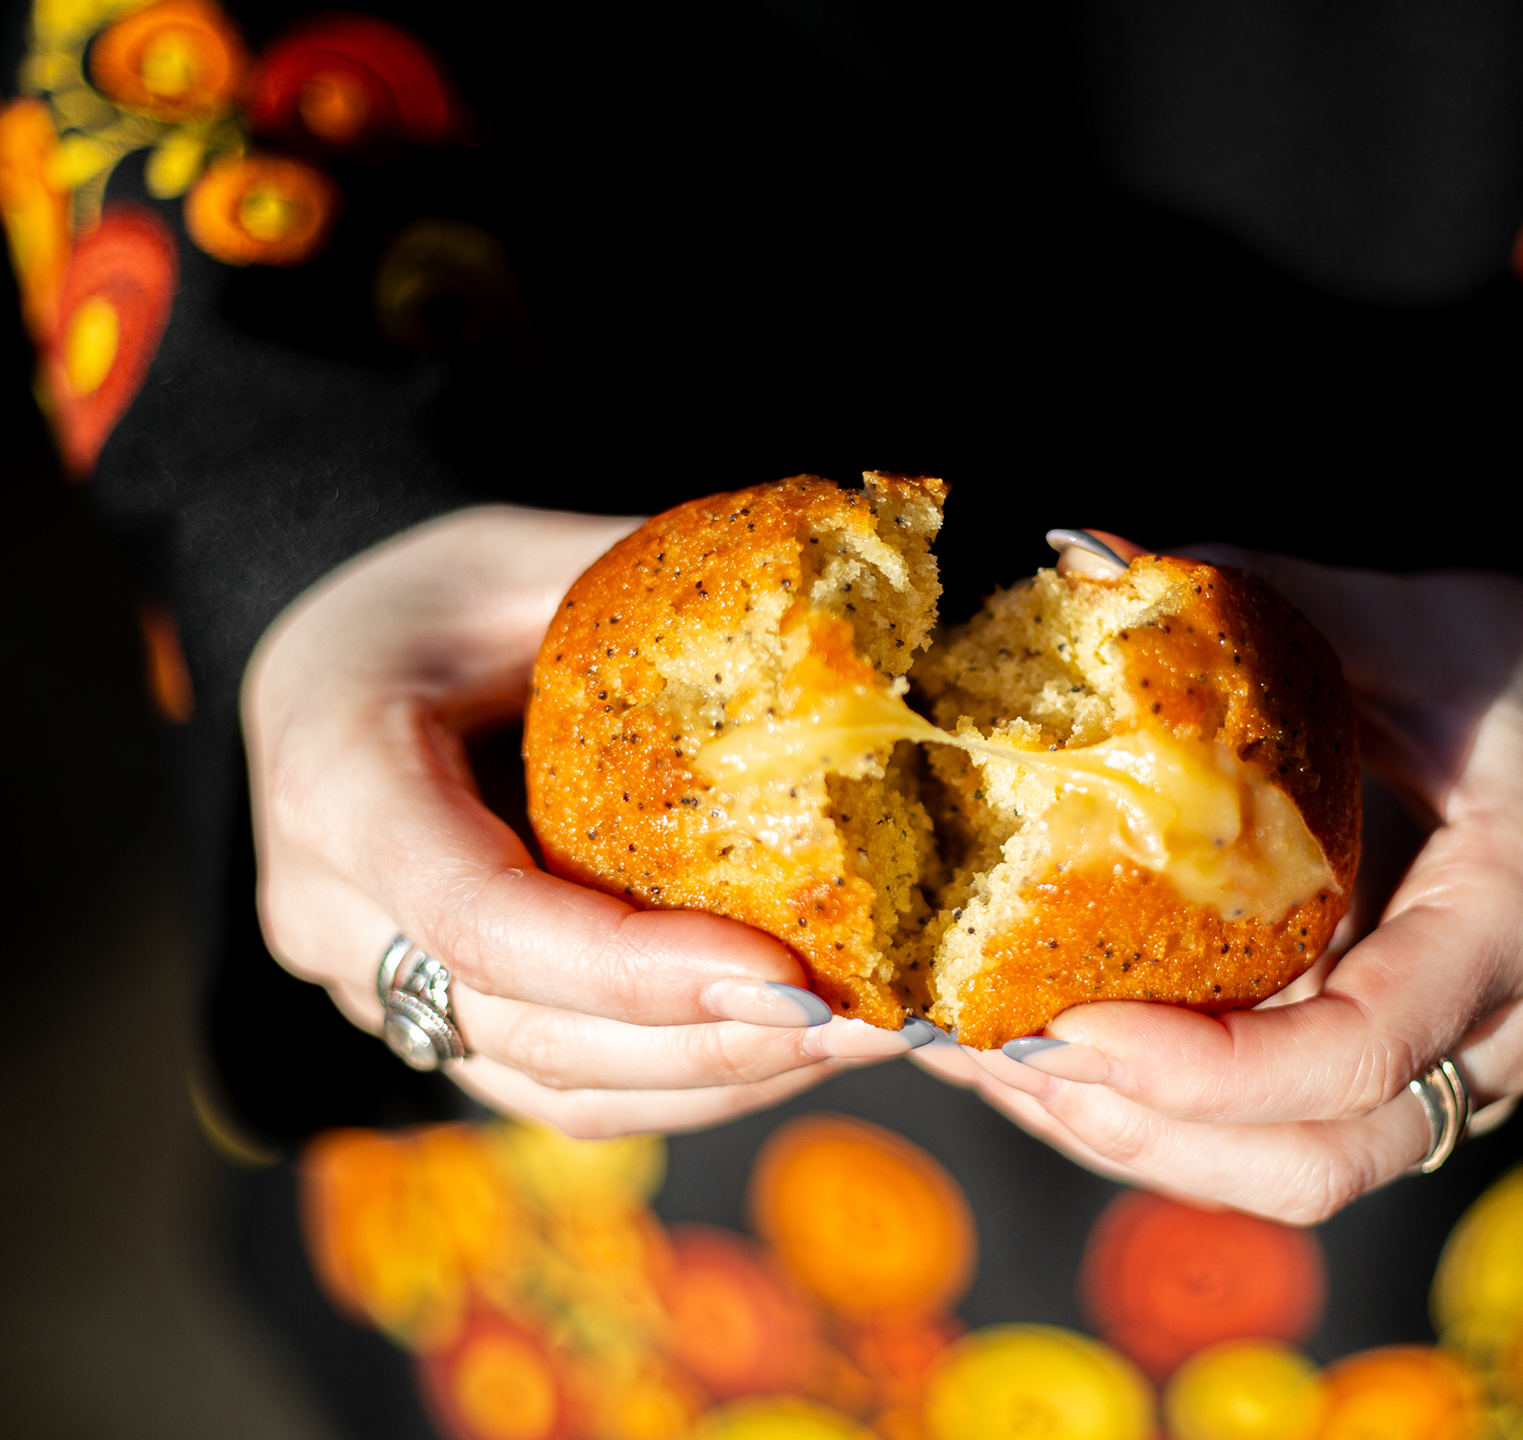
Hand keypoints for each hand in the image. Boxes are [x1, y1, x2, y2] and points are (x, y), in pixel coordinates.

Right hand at [242, 507, 911, 1136]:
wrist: (341, 673)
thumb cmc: (432, 602)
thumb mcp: (521, 557)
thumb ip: (646, 586)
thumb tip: (848, 601)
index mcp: (335, 784)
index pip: (479, 918)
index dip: (630, 969)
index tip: (783, 974)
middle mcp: (337, 919)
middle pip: (533, 1032)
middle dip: (718, 1040)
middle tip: (873, 1016)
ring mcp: (384, 990)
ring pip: (562, 1088)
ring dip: (728, 1075)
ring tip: (870, 1033)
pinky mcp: (451, 1027)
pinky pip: (575, 1092)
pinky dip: (699, 1078)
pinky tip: (807, 1036)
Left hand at [915, 536, 1522, 1221]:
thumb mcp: (1415, 622)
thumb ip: (1266, 598)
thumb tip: (1080, 552)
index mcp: (1516, 921)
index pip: (1361, 1051)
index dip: (1210, 1067)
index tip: (1070, 1023)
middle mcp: (1497, 1033)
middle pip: (1315, 1159)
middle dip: (1142, 1126)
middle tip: (998, 1054)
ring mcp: (1457, 1067)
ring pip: (1290, 1171)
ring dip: (1136, 1137)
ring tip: (992, 1064)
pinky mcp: (1406, 1068)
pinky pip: (1283, 1132)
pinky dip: (1165, 1111)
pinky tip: (1056, 1045)